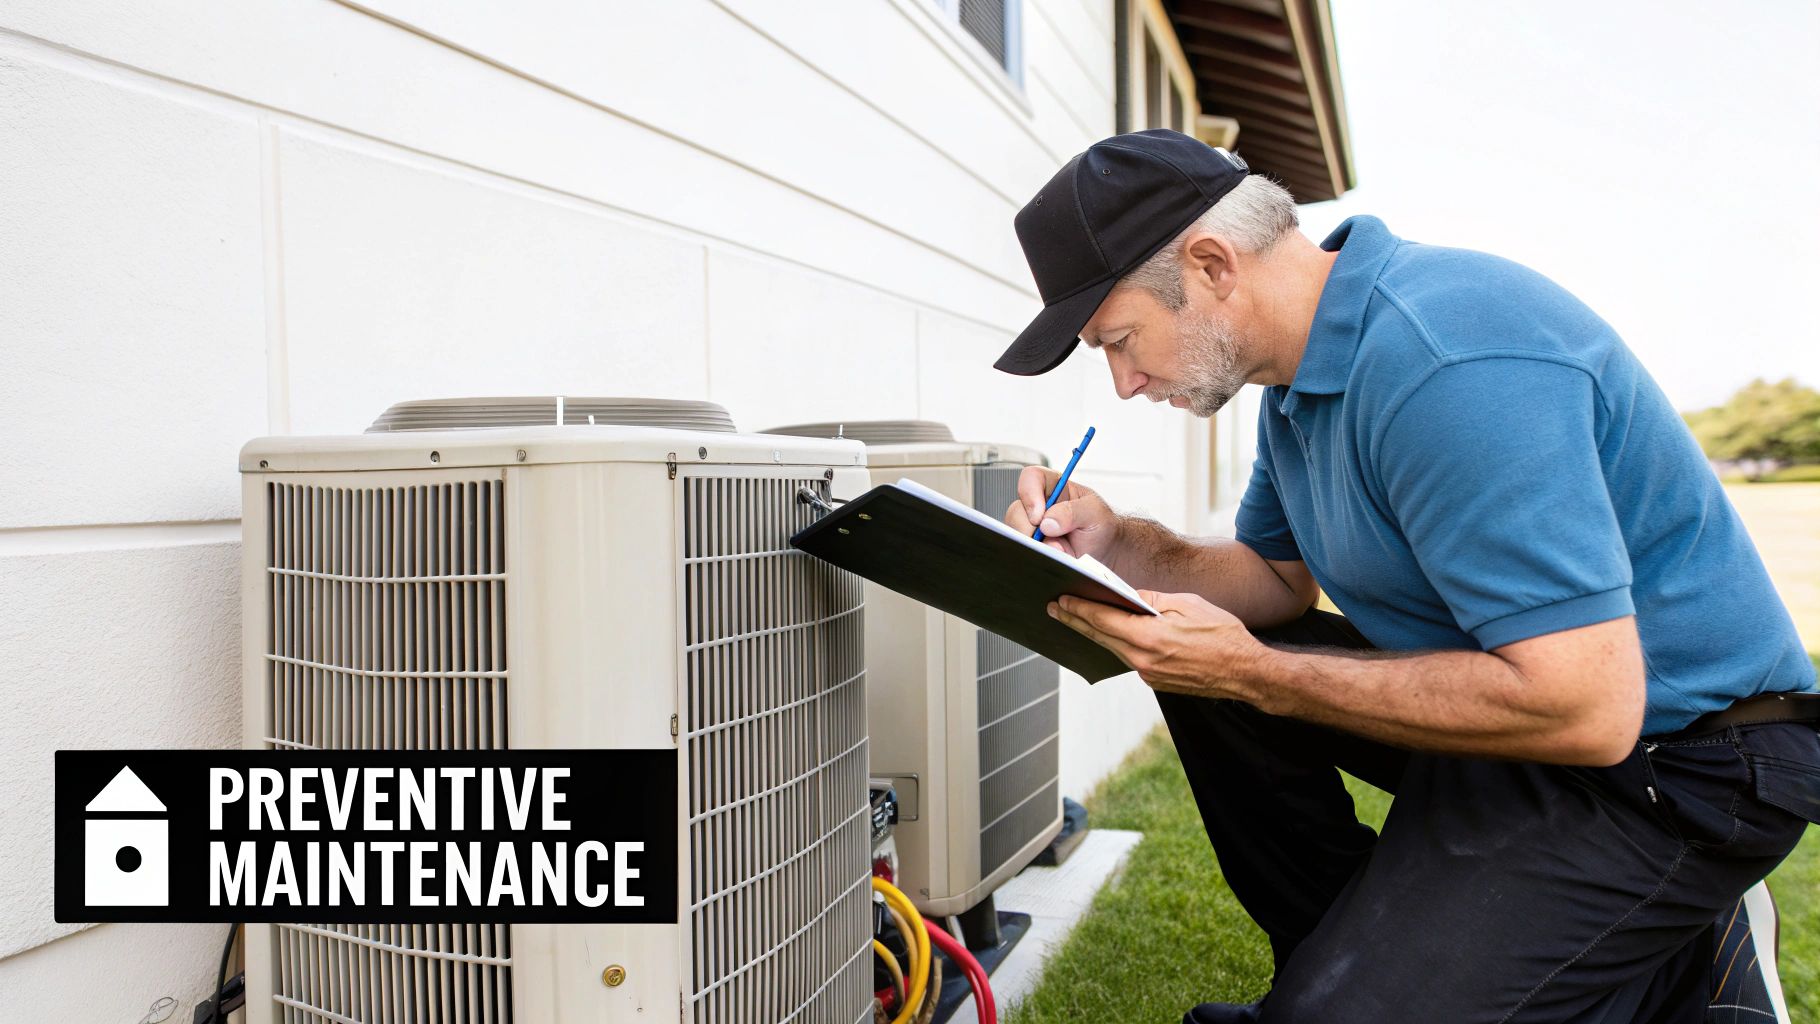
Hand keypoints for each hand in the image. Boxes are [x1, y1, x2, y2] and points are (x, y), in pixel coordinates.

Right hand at [1004, 465, 1120, 558]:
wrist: (1108, 551)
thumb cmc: (1103, 525)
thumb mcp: (1095, 513)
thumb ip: (1073, 512)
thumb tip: (1047, 522)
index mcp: (1053, 487)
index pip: (1030, 478)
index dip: (1029, 494)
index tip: (1039, 516)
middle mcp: (1039, 506)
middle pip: (1016, 511)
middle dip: (1031, 530)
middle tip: (1053, 541)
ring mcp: (1034, 529)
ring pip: (1017, 535)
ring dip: (1038, 547)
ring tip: (1062, 551)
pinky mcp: (1034, 547)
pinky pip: (1025, 552)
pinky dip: (1039, 557)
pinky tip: (1056, 558)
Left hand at [1048, 590, 1261, 698]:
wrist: (1246, 672)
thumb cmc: (1223, 634)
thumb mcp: (1188, 604)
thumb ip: (1153, 601)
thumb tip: (1129, 596)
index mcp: (1149, 638)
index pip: (1103, 620)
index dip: (1079, 608)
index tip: (1060, 600)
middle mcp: (1143, 661)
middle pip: (1100, 637)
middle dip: (1076, 621)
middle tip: (1055, 609)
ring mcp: (1148, 675)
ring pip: (1113, 649)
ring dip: (1095, 633)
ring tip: (1077, 619)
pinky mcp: (1156, 682)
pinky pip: (1129, 659)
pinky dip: (1118, 645)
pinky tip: (1112, 634)